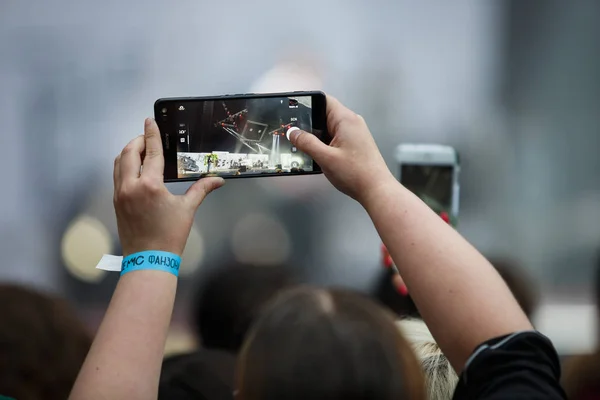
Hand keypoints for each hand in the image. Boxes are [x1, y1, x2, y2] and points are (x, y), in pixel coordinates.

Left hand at [113, 118, 223, 255]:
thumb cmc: (170, 235)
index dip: (152, 134)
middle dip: (138, 140)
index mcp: (150, 185)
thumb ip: (201, 189)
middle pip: (129, 153)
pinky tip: (135, 168)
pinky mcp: (117, 202)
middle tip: (148, 135)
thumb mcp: (187, 210)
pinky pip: (117, 176)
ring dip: (129, 152)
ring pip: (119, 163)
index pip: (152, 153)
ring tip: (141, 149)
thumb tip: (218, 180)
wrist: (149, 259)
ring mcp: (120, 194)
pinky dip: (124, 165)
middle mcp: (131, 186)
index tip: (150, 121)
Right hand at [289, 95, 394, 202]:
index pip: (324, 100)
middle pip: (325, 115)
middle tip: (296, 136)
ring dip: (317, 138)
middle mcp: (352, 123)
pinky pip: (335, 138)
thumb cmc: (357, 174)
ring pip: (329, 128)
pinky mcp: (355, 144)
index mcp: (346, 120)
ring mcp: (355, 134)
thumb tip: (293, 132)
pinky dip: (326, 145)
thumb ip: (307, 143)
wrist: (376, 190)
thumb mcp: (325, 158)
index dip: (308, 103)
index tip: (294, 111)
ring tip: (308, 149)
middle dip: (310, 125)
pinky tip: (320, 157)